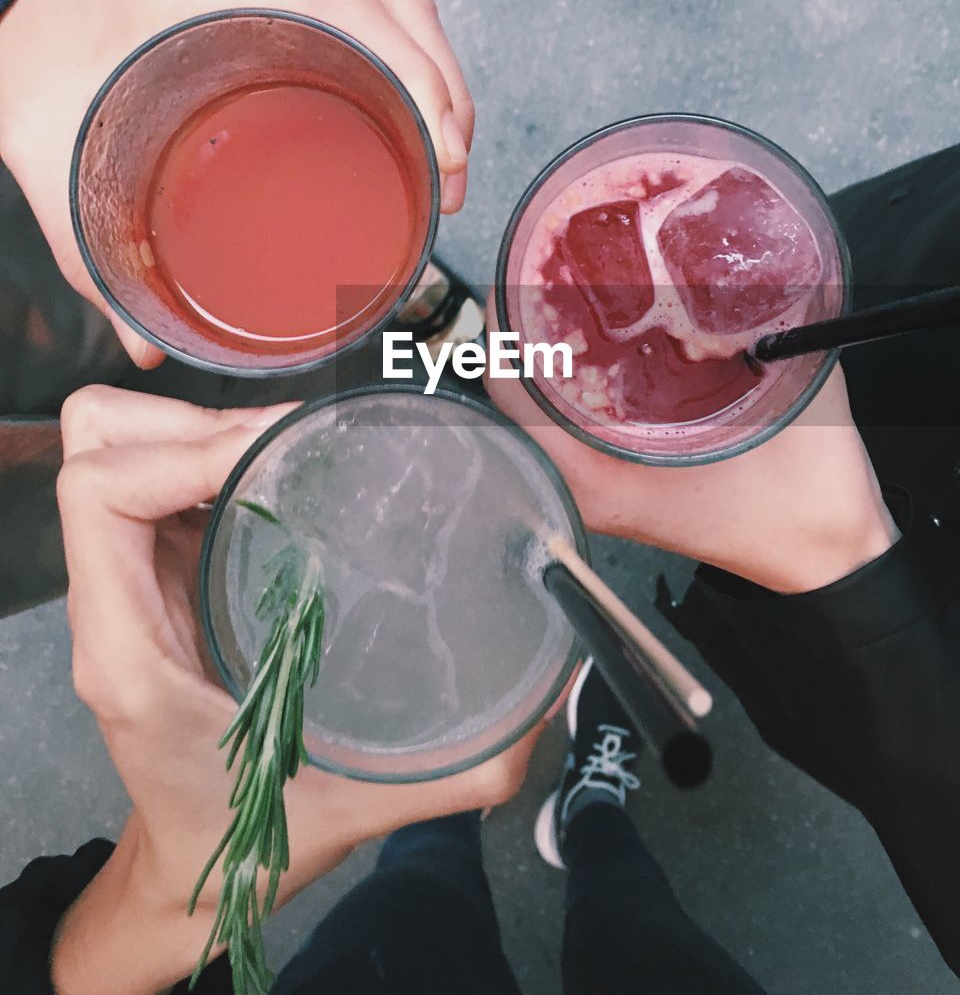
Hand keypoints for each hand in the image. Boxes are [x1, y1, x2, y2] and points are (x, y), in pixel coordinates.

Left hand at [0, 0, 474, 367]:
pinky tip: (416, 109)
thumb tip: (153, 348)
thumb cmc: (30, 68)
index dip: (415, 72)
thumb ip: (93, 257)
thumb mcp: (50, 156)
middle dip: (445, 85)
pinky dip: (409, 49)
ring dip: (439, 66)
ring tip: (450, 152)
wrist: (14, 5)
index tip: (445, 154)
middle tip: (453, 177)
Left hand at [52, 386, 536, 994]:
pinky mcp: (159, 571)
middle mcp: (116, 598)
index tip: (278, 455)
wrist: (194, 874)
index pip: (102, 492)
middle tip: (290, 444)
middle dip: (191, 417)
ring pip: (120, 441)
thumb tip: (550, 694)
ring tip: (287, 448)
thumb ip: (458, 768)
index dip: (185, 448)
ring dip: (198, 424)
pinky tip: (284, 473)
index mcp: (130, 647)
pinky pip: (159, 470)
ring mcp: (132, 578)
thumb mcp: (355, 811)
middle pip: (99, 440)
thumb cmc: (244, 842)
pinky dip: (212, 450)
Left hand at [485, 298, 897, 593]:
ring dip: (543, 347)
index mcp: (598, 478)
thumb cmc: (801, 500)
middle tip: (538, 262)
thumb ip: (759, 334)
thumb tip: (728, 269)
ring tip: (558, 285)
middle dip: (520, 326)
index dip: (502, 325)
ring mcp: (599, 480)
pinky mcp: (620, 471)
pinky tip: (597, 330)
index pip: (508, 393)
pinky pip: (569, 413)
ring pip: (538, 405)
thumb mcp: (787, 400)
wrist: (825, 551)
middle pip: (513, 394)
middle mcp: (584, 483)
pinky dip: (571, 370)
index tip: (513, 270)